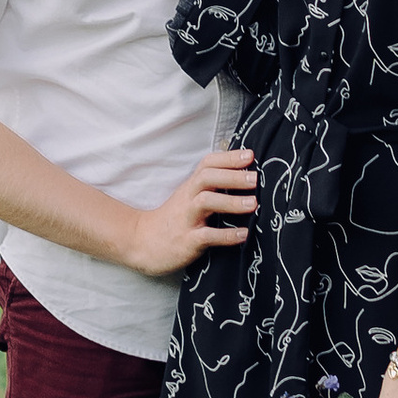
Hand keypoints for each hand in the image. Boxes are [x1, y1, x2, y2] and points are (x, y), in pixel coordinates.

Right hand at [120, 148, 256, 279]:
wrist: (142, 243)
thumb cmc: (172, 219)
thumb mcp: (187, 197)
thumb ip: (209, 187)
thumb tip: (240, 176)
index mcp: (190, 187)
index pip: (207, 164)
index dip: (228, 157)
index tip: (250, 155)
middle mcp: (187, 199)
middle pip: (206, 178)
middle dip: (232, 176)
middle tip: (255, 178)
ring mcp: (186, 219)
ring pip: (205, 202)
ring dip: (231, 202)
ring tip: (254, 203)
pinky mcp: (186, 241)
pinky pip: (206, 236)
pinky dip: (226, 235)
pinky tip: (243, 234)